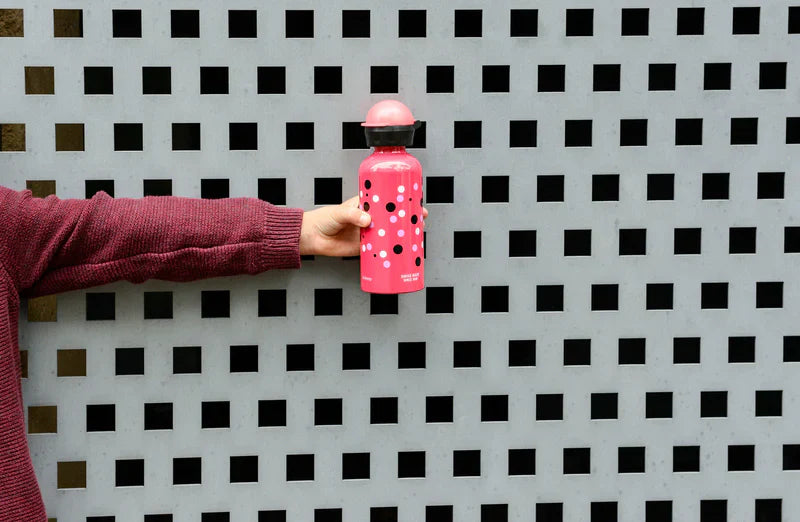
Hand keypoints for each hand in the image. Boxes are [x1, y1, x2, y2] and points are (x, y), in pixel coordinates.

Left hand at [300, 196, 428, 256]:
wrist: (313, 238)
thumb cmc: (324, 219)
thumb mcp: (339, 212)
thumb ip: (352, 215)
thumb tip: (367, 220)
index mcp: (365, 205)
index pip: (387, 201)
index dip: (400, 200)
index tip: (413, 200)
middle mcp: (370, 219)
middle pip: (393, 218)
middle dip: (408, 218)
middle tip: (420, 219)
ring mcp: (369, 233)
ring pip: (390, 234)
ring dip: (402, 235)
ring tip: (415, 234)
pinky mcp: (366, 248)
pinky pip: (382, 250)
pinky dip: (391, 251)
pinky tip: (401, 251)